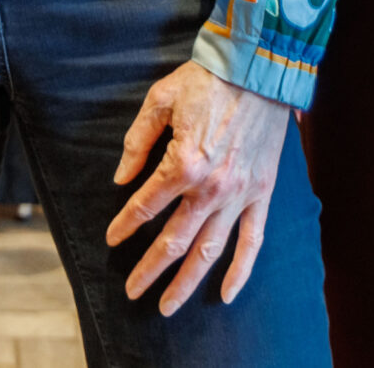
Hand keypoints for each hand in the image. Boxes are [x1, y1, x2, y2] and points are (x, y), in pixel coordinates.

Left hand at [106, 62, 289, 312]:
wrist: (258, 69)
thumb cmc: (206, 80)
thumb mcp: (160, 100)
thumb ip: (137, 142)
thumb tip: (121, 177)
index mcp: (183, 163)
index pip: (145, 206)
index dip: (125, 224)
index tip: (113, 238)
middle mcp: (211, 188)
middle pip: (174, 240)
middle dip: (150, 268)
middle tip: (133, 290)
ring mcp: (239, 194)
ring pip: (210, 249)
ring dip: (188, 281)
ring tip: (168, 305)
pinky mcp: (261, 192)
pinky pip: (252, 239)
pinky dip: (241, 269)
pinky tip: (227, 292)